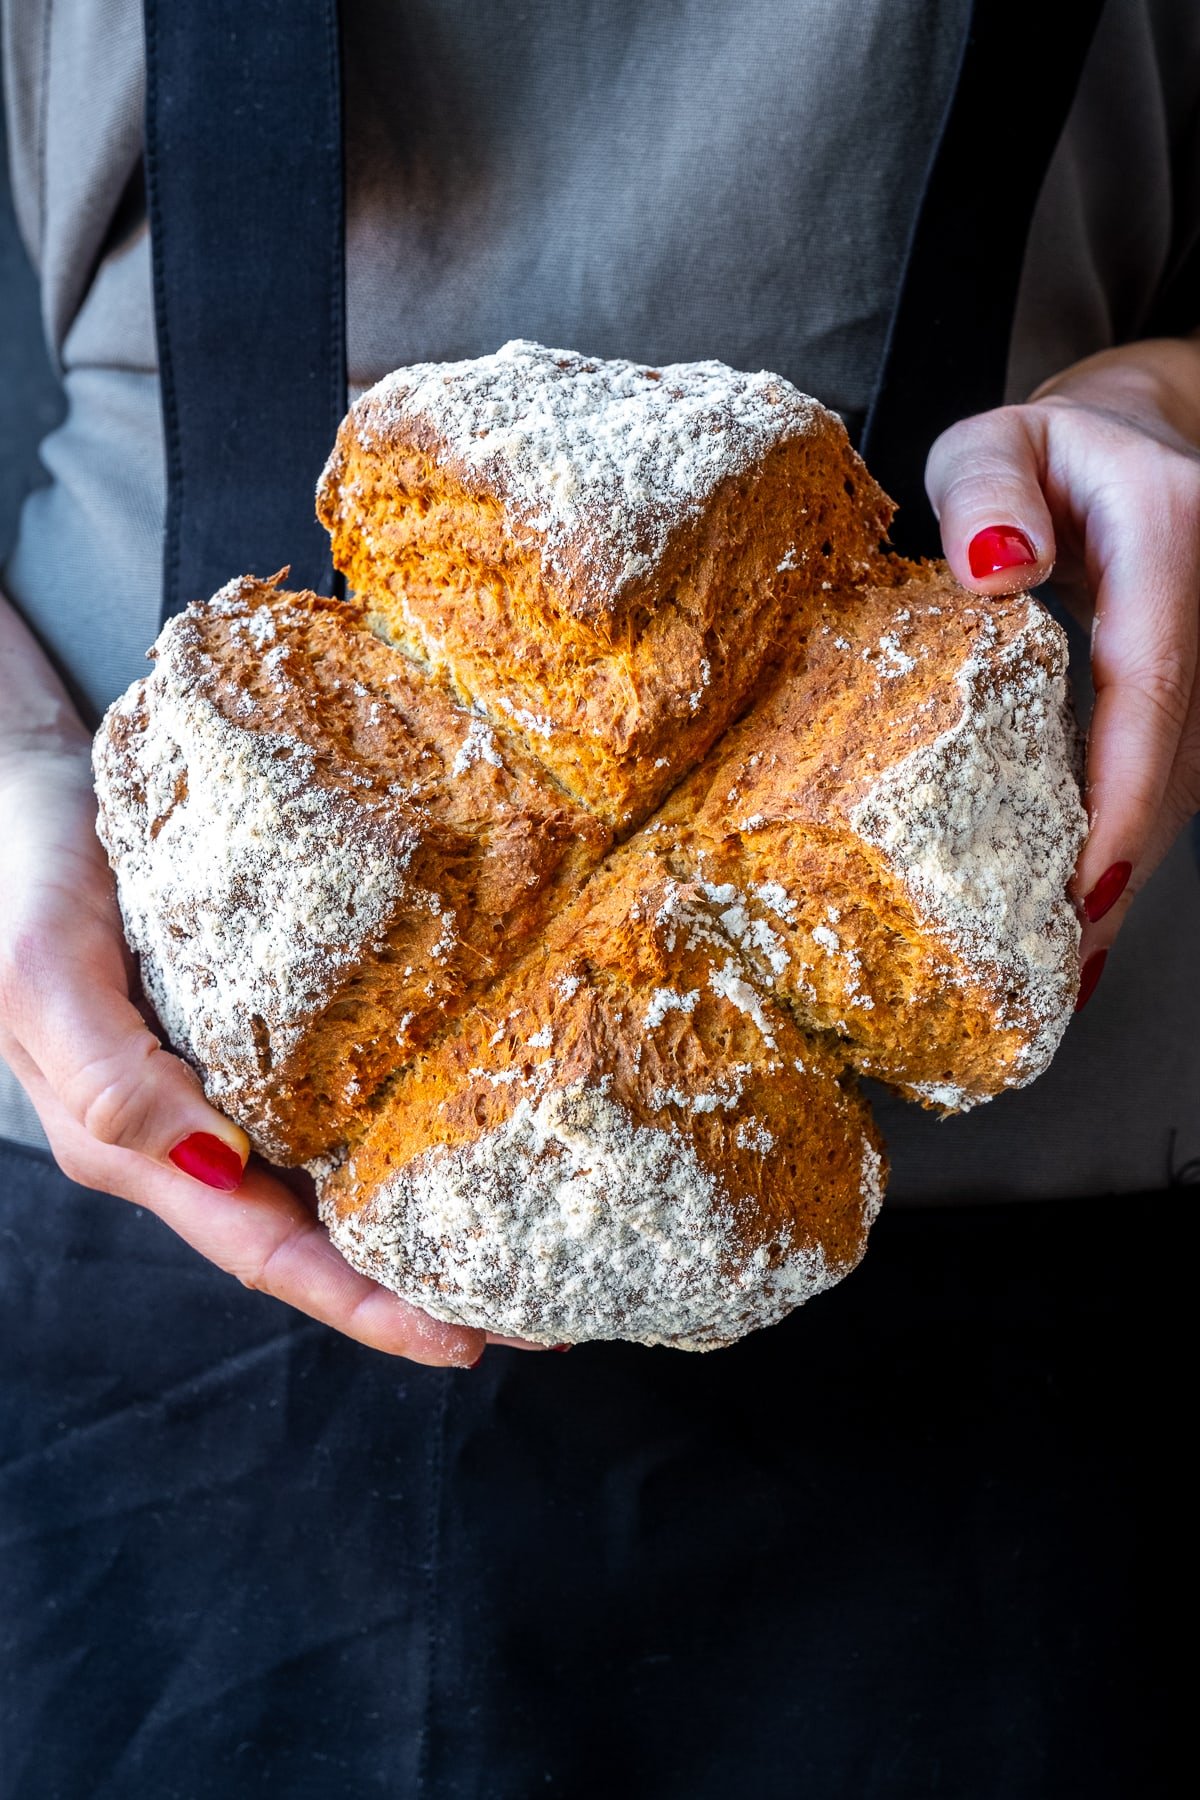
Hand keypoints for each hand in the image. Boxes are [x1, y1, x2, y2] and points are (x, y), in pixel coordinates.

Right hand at [0, 599, 488, 1364]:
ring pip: (333, 1175)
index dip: (360, 1307)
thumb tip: (217, 1159)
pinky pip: (335, 1091)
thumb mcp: (40, 976)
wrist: (15, 789)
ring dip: (422, 1215)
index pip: (264, 1253)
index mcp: (139, 1147)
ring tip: (527, 1234)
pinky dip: (400, 1122)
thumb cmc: (14, 878)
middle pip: (315, 1235)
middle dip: (419, 1284)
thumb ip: (109, 1078)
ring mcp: (223, 1080)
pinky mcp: (249, 1022)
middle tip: (535, 1313)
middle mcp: (191, 1132)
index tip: (461, 1342)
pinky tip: (465, 1118)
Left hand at [926, 335, 1199, 996]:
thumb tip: (994, 569)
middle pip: (1179, 755)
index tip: (1091, 889)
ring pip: (1187, 778)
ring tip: (1069, 959)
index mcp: (1169, 532)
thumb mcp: (992, 441)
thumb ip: (982, 487)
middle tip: (1063, 968)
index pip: (1153, 683)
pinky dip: (1132, 836)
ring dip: (1130, 867)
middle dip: (1124, 868)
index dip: (1126, 795)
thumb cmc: (1047, 452)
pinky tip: (1088, 896)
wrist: (1129, 442)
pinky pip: (1176, 771)